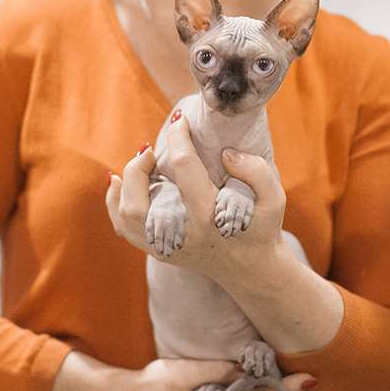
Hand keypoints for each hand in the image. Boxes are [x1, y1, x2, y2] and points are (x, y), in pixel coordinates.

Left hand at [106, 121, 286, 279]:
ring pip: (126, 214)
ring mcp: (167, 245)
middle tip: (152, 149)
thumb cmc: (262, 229)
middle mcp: (182, 233)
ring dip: (125, 183)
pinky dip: (115, 203)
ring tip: (140, 163)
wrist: (252, 270)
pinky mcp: (159, 250)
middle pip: (140, 197)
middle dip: (139, 164)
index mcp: (209, 216)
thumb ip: (257, 171)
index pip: (184, 166)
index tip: (180, 120)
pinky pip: (124, 227)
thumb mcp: (274, 199)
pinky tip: (119, 182)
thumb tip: (225, 154)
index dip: (178, 136)